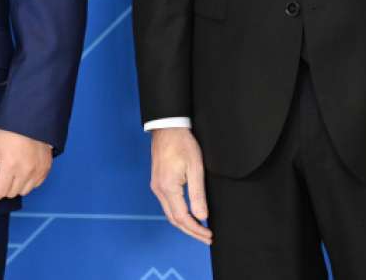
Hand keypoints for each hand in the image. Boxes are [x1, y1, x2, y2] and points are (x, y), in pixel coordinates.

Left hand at [0, 129, 52, 202]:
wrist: (31, 119)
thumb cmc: (8, 131)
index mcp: (10, 165)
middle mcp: (26, 171)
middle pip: (10, 193)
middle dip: (1, 188)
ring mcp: (38, 170)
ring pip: (23, 191)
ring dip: (15, 186)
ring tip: (11, 173)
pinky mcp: (46, 168)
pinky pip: (35, 185)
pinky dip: (27, 182)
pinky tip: (23, 171)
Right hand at [149, 127, 211, 244]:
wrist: (167, 127)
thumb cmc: (182, 143)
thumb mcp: (195, 167)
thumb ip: (198, 193)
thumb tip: (202, 216)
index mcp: (168, 187)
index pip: (182, 218)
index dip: (196, 229)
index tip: (209, 234)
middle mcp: (159, 190)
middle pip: (174, 220)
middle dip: (191, 231)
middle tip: (206, 237)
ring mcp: (156, 186)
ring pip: (169, 213)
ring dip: (184, 224)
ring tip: (199, 229)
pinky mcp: (158, 182)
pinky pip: (167, 205)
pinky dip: (178, 214)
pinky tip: (188, 215)